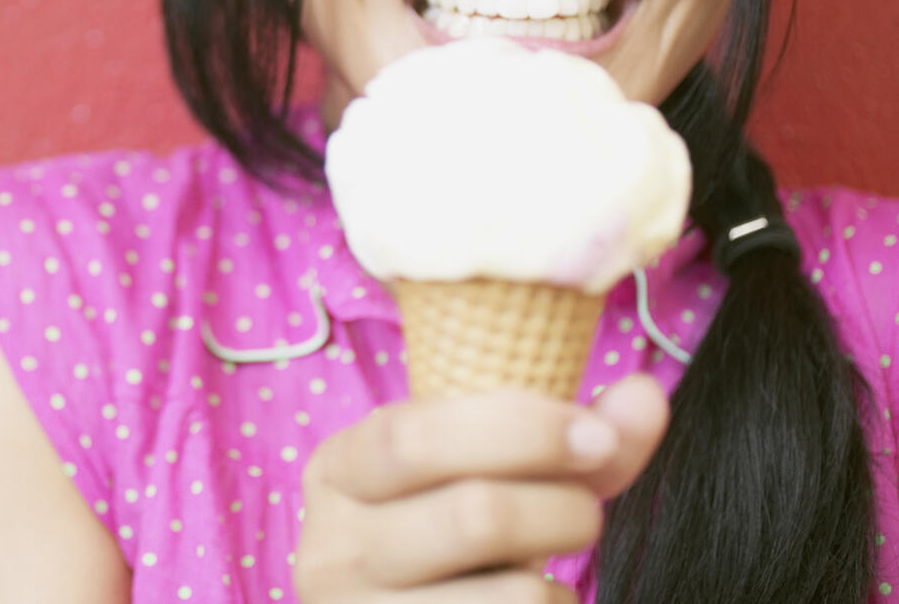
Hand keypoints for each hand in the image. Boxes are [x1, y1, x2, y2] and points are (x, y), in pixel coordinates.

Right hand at [293, 374, 668, 601]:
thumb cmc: (443, 529)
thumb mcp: (475, 469)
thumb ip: (562, 436)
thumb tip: (645, 395)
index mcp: (339, 469)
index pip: (415, 437)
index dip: (518, 431)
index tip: (596, 435)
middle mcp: (333, 548)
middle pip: (474, 517)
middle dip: (561, 507)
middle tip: (587, 511)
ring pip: (512, 597)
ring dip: (559, 578)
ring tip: (548, 566)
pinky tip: (528, 602)